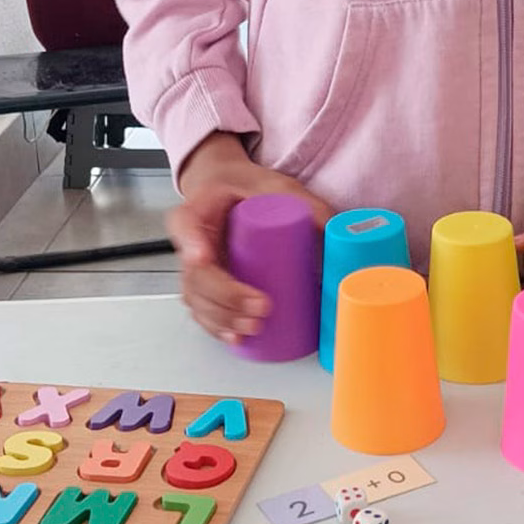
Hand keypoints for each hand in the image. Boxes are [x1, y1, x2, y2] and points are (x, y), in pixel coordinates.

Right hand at [168, 132, 334, 344]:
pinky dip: (217, 327)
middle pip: (196, 275)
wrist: (227, 189)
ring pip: (198, 298)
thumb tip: (337, 230)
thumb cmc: (246, 186)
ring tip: (255, 327)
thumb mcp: (274, 184)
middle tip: (261, 306)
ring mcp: (194, 267)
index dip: (192, 245)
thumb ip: (305, 203)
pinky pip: (203, 310)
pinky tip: (236, 339)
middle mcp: (190, 241)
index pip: (185, 226)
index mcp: (197, 210)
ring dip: (223, 319)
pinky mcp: (204, 286)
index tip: (204, 258)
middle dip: (226, 297)